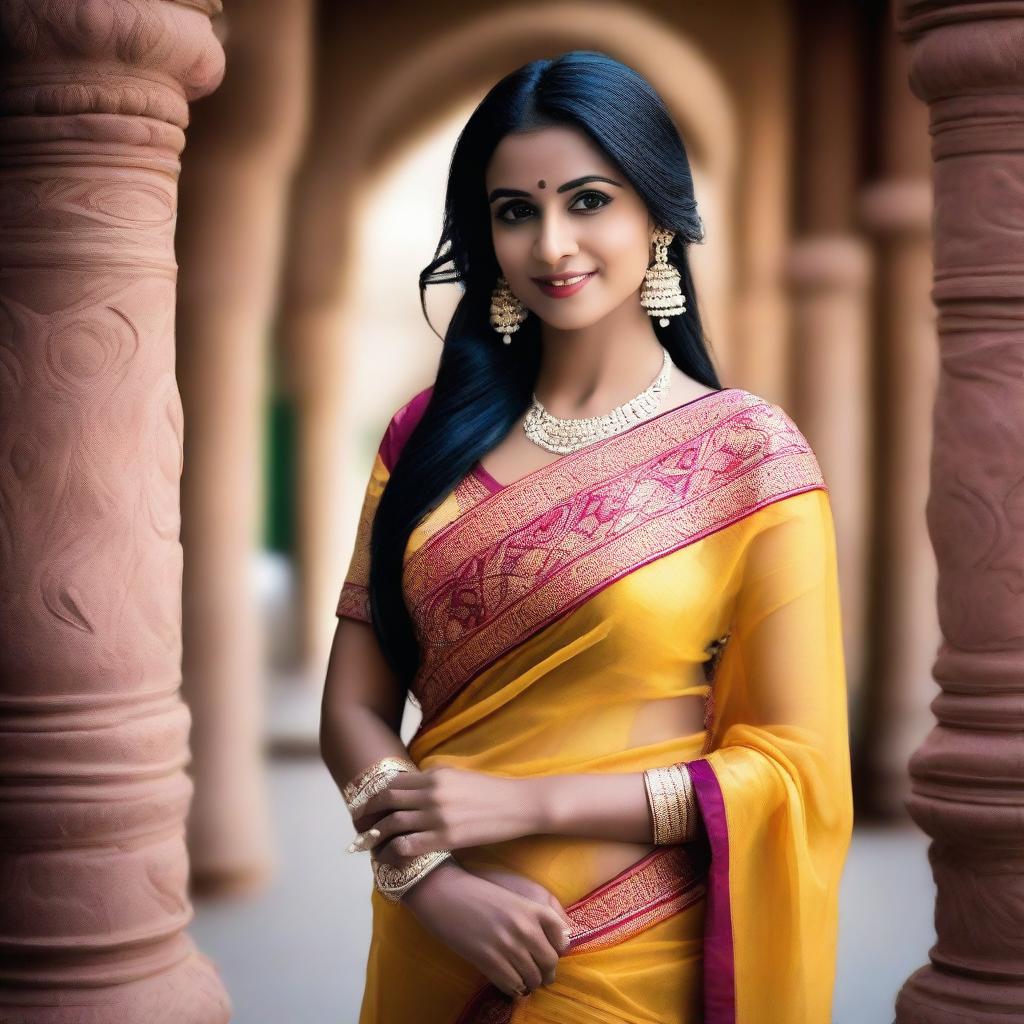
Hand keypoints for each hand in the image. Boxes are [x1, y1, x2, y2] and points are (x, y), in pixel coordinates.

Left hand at [351, 766, 538, 865]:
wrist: (519, 805)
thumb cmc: (490, 791)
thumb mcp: (458, 776)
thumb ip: (433, 780)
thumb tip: (410, 788)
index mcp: (435, 775)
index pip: (393, 784)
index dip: (374, 797)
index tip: (365, 807)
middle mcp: (432, 793)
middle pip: (387, 802)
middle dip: (368, 815)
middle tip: (359, 827)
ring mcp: (438, 816)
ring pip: (393, 824)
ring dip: (376, 835)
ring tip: (369, 845)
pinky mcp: (447, 838)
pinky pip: (407, 846)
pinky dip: (392, 852)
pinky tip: (388, 858)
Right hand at [403, 861, 571, 998]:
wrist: (445, 893)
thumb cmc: (478, 892)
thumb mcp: (513, 896)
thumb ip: (537, 914)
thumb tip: (561, 939)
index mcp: (533, 908)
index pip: (562, 937)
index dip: (558, 948)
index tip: (550, 952)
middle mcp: (525, 928)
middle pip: (550, 962)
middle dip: (547, 972)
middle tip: (540, 975)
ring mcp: (508, 946)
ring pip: (532, 978)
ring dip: (530, 982)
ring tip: (524, 980)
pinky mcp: (489, 962)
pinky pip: (512, 985)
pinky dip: (514, 987)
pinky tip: (509, 982)